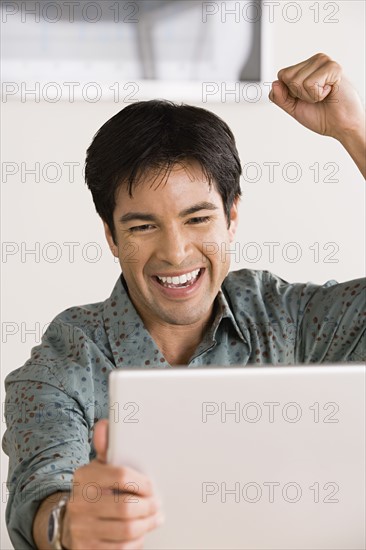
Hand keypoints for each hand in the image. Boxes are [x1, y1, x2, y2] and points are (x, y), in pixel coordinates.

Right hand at [61, 419, 162, 549]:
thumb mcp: (98, 467)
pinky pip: (120, 548)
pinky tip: (140, 533)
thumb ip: (105, 448)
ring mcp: (82, 528)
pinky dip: (135, 542)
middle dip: (148, 507)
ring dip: (146, 524)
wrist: (70, 521)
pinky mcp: (87, 548)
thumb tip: (105, 425)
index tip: (151, 486)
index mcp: (84, 476)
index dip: (142, 482)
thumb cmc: (93, 490)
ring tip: (155, 518)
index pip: (121, 476)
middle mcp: (80, 502)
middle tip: (157, 504)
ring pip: (126, 530)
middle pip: (126, 507)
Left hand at [269, 53, 364, 141]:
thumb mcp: (294, 108)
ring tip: (323, 95)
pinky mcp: (333, 67)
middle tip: (316, 97)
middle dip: (298, 94)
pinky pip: (309, 83)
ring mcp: (324, 62)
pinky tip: (329, 92)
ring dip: (309, 96)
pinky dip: (317, 95)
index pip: (282, 75)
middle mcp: (314, 61)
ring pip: (296, 80)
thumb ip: (280, 98)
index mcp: (305, 68)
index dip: (289, 93)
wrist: (341, 126)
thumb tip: (274, 83)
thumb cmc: (321, 116)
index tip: (306, 98)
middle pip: (286, 76)